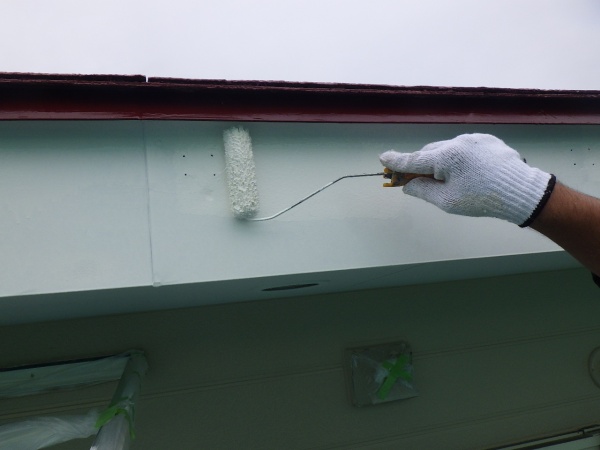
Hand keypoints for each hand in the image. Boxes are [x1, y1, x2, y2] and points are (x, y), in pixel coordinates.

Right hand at [379, 133, 553, 225]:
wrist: (521, 191)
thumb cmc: (483, 199)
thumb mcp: (447, 201)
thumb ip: (422, 190)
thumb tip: (407, 185)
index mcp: (446, 157)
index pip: (413, 160)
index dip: (395, 162)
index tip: (383, 159)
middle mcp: (457, 142)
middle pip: (428, 153)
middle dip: (422, 166)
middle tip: (417, 183)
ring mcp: (473, 139)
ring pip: (446, 150)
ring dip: (441, 163)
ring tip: (453, 182)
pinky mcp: (486, 140)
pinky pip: (463, 147)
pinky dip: (458, 159)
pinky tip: (469, 174)